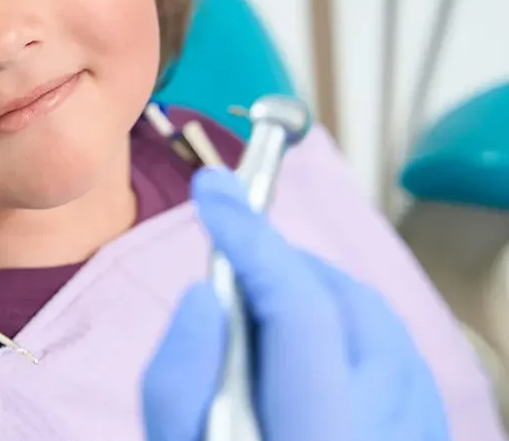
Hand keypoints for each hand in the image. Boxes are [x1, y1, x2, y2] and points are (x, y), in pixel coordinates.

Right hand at [142, 167, 448, 440]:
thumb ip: (180, 376)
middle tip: (230, 254)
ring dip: (316, 292)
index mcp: (322, 435)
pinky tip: (306, 350)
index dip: (253, 236)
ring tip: (261, 303)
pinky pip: (392, 357)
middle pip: (350, 308)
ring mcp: (415, 435)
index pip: (301, 307)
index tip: (213, 189)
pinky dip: (346, 328)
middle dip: (285, 263)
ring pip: (379, 325)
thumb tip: (210, 292)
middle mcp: (387, 431)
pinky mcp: (424, 439)